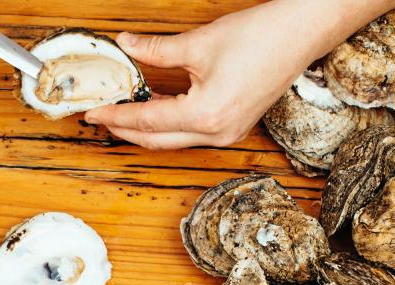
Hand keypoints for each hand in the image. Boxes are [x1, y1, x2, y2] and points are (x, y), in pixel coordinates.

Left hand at [85, 0, 394, 149]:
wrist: (302, 34)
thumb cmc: (260, 37)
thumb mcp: (199, 43)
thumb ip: (156, 51)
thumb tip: (126, 46)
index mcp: (206, 116)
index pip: (147, 122)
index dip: (116, 117)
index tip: (92, 113)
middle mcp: (218, 133)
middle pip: (158, 140)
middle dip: (126, 130)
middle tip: (101, 118)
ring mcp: (229, 133)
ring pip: (175, 140)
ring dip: (147, 129)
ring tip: (123, 114)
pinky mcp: (236, 126)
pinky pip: (193, 134)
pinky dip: (170, 125)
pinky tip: (157, 110)